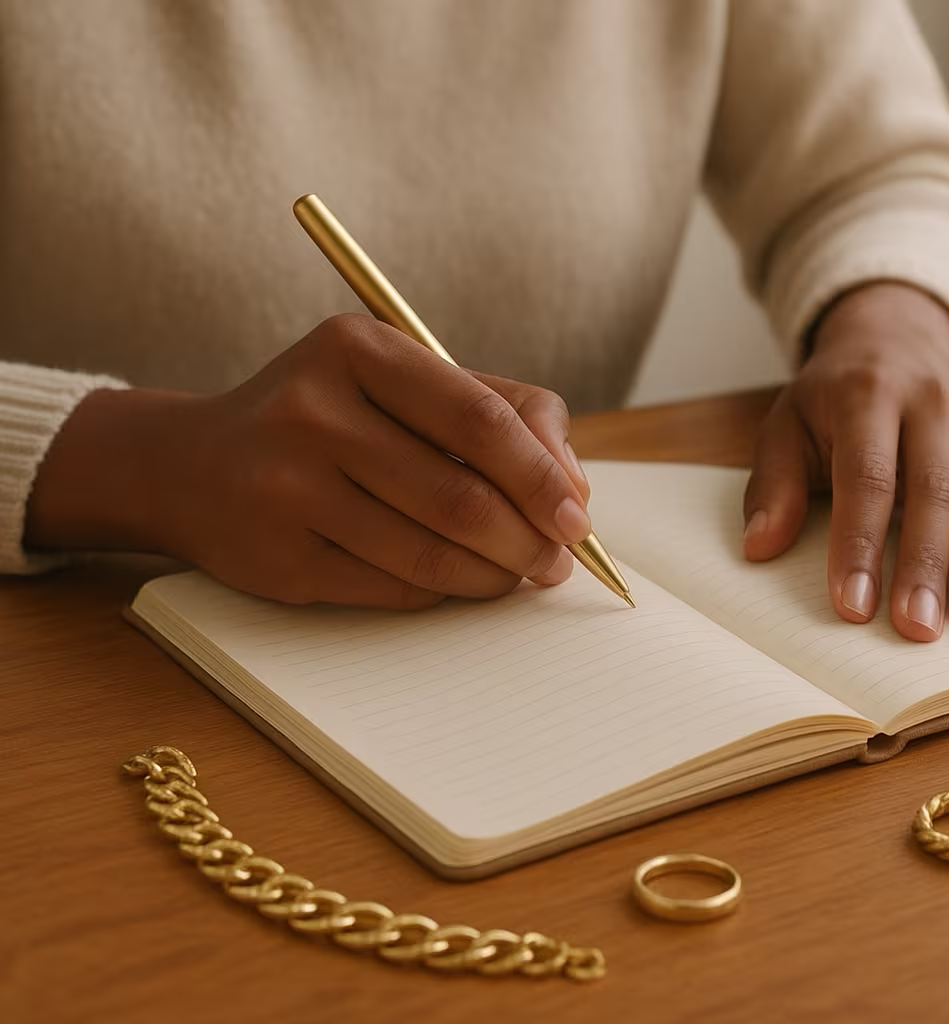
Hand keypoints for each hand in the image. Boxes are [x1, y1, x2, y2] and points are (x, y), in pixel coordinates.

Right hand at [26, 315, 590, 607]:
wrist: (189, 465)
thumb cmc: (331, 418)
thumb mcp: (403, 380)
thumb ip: (501, 410)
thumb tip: (574, 490)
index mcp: (358, 349)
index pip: (481, 418)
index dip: (542, 476)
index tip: (578, 517)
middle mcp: (314, 411)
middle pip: (461, 496)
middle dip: (528, 539)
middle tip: (557, 561)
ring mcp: (288, 487)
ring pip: (431, 553)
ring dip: (495, 576)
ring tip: (519, 575)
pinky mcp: (278, 557)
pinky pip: (393, 588)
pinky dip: (444, 591)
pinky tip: (460, 581)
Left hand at [742, 283, 948, 641]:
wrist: (891, 346)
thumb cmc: (832, 403)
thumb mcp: (787, 425)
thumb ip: (773, 484)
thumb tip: (760, 547)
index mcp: (868, 396)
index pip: (867, 477)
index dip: (858, 543)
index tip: (852, 604)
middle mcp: (931, 404)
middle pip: (935, 490)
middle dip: (926, 563)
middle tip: (919, 628)